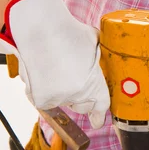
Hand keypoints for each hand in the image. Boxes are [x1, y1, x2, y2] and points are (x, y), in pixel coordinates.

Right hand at [0, 0, 109, 128]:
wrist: (40, 28)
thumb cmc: (69, 32)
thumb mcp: (96, 44)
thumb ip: (102, 59)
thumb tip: (108, 60)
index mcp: (95, 86)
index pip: (101, 106)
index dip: (100, 114)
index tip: (98, 121)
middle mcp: (77, 96)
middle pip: (83, 106)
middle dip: (81, 98)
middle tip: (74, 80)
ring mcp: (57, 98)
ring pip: (63, 102)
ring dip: (62, 92)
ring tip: (58, 69)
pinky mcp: (39, 99)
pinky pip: (45, 99)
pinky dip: (44, 90)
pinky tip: (44, 73)